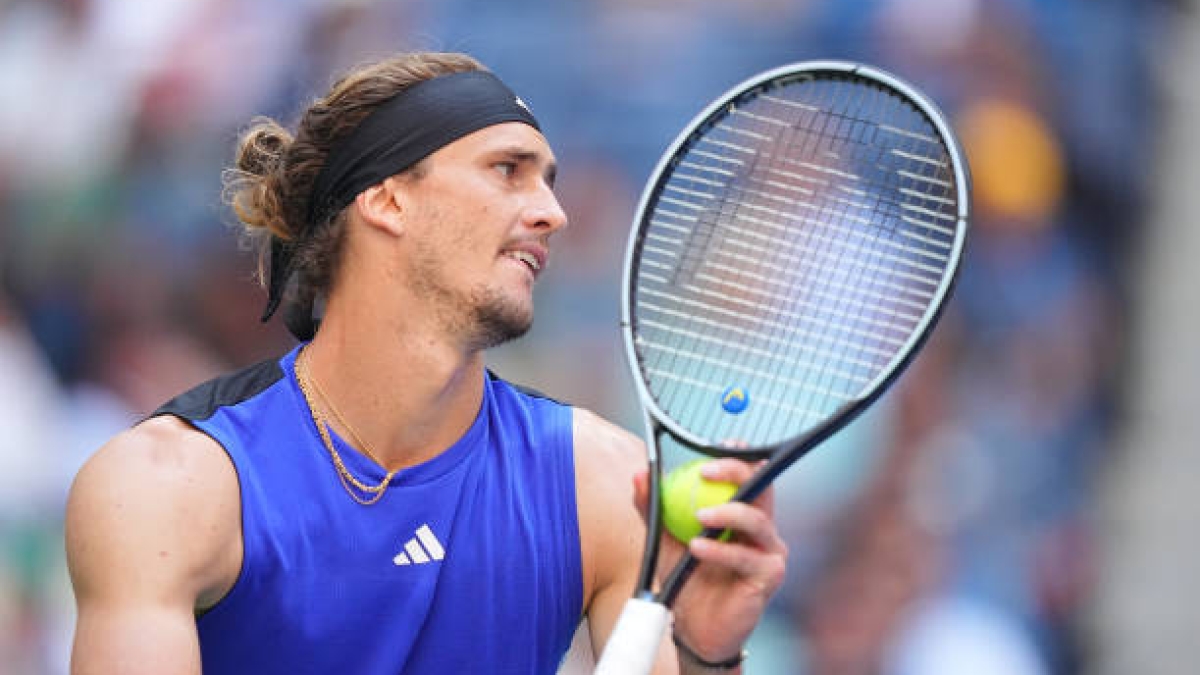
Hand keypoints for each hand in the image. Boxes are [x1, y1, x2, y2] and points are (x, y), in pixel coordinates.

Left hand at [632, 459, 787, 662]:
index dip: (738, 457)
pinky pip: (746, 557)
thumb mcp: (663, 539)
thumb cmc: (684, 579)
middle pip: (762, 486)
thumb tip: (641, 475)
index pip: (748, 475)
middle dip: (737, 472)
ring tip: (699, 516)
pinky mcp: (770, 576)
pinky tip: (697, 549)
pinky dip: (720, 551)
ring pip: (758, 520)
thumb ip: (654, 508)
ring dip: (727, 512)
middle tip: (705, 473)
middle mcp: (762, 528)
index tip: (719, 446)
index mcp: (743, 512)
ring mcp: (770, 551)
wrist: (693, 628)